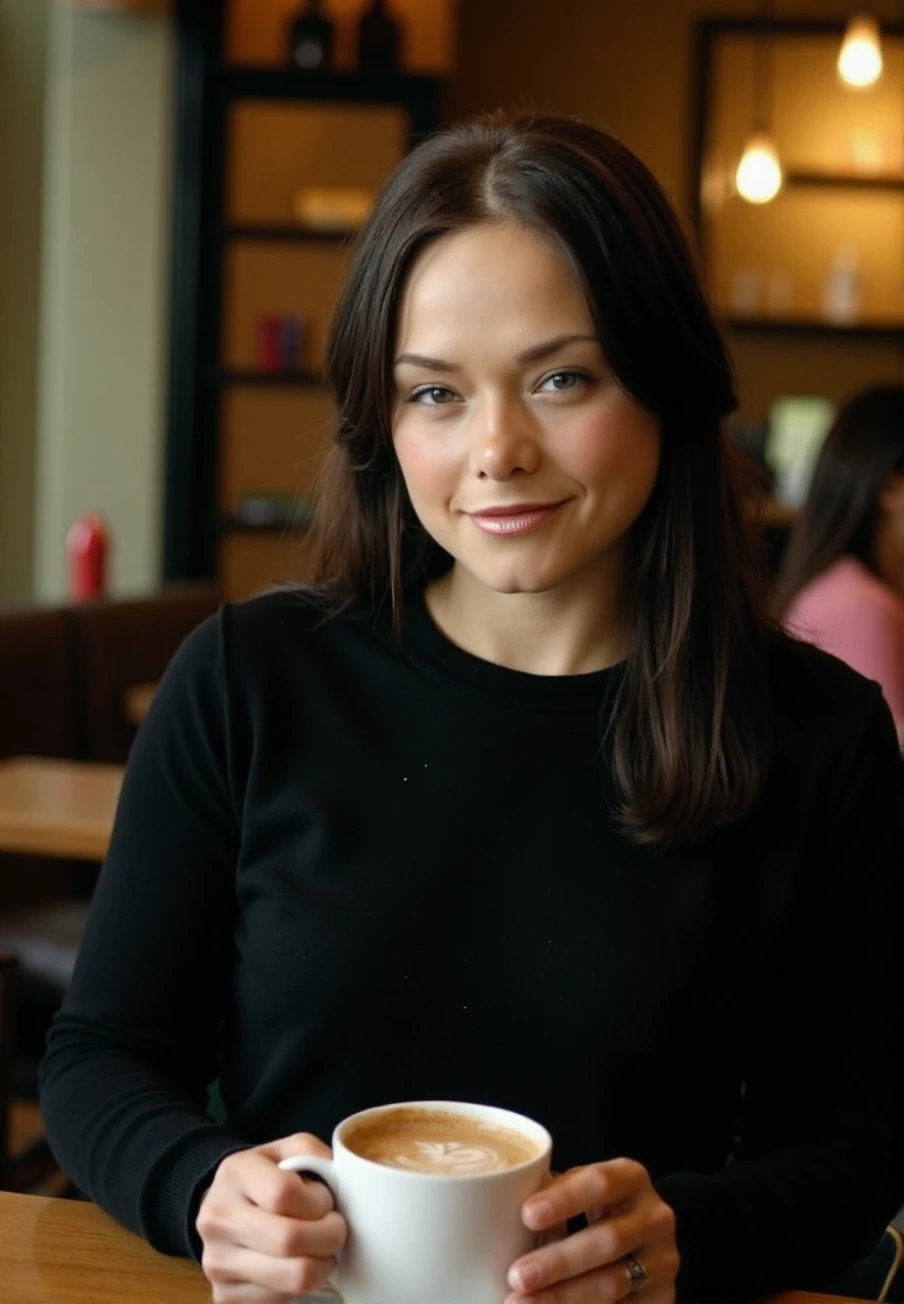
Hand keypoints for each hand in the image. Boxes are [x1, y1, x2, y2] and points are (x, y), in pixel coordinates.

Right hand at [196, 1133, 346, 1301]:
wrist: (224, 1205)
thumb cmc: (267, 1176)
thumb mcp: (288, 1149)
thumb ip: (315, 1154)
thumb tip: (340, 1181)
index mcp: (235, 1173)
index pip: (283, 1194)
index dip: (318, 1202)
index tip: (326, 1202)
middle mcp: (217, 1218)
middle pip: (289, 1240)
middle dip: (329, 1237)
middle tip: (335, 1230)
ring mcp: (216, 1261)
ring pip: (291, 1278)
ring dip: (322, 1266)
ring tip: (321, 1249)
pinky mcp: (223, 1295)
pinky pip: (280, 1300)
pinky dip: (300, 1286)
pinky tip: (298, 1264)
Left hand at [505, 1157, 677, 1302]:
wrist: (645, 1242)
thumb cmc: (596, 1210)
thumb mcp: (583, 1191)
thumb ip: (555, 1195)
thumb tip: (497, 1206)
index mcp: (632, 1179)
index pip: (600, 1184)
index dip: (564, 1199)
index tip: (527, 1215)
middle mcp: (655, 1219)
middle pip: (606, 1241)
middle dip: (558, 1262)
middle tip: (517, 1276)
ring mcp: (662, 1264)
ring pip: (612, 1285)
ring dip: (563, 1298)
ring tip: (521, 1303)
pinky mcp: (663, 1300)